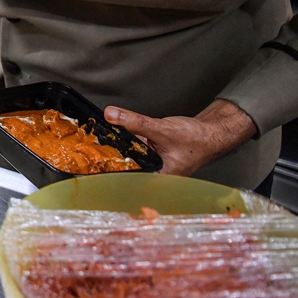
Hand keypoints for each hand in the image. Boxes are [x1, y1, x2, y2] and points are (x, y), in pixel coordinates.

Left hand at [105, 99, 258, 175]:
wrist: (211, 133)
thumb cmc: (197, 138)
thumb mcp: (163, 129)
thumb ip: (136, 123)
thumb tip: (111, 115)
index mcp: (159, 179)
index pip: (127, 182)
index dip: (109, 176)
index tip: (91, 169)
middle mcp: (154, 176)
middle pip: (125, 171)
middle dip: (108, 162)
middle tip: (87, 155)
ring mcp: (152, 166)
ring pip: (128, 159)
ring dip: (114, 152)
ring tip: (92, 147)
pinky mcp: (151, 156)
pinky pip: (133, 151)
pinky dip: (124, 144)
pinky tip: (110, 138)